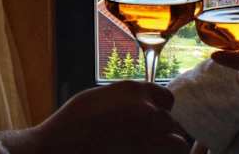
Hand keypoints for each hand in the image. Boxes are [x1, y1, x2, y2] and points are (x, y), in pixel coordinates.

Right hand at [0, 81, 188, 153]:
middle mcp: (147, 109)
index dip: (160, 112)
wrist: (60, 148)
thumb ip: (124, 99)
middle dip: (164, 132)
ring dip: (168, 147)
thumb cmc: (72, 125)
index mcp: (134, 91)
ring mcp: (150, 134)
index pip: (166, 99)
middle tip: (150, 142)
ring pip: (178, 141)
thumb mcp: (99, 98)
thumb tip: (136, 104)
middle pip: (172, 122)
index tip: (153, 123)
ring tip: (153, 151)